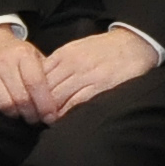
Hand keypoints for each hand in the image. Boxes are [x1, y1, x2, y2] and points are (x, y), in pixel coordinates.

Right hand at [0, 30, 50, 119]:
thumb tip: (60, 99)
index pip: (36, 83)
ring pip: (4, 103)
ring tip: (22, 115)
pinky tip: (4, 109)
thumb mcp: (32, 55)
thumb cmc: (12, 53)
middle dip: (31, 113)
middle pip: (21, 97)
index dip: (45, 104)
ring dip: (15, 114)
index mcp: (22, 54)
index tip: (50, 117)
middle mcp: (3, 61)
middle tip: (36, 119)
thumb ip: (45, 73)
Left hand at [35, 27, 159, 117]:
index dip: (31, 92)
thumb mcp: (78, 49)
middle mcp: (72, 64)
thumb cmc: (105, 49)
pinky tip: (63, 120)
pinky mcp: (100, 86)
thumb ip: (60, 63)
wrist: (134, 43)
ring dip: (49, 112)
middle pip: (44, 89)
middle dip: (37, 105)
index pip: (38, 76)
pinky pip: (75, 104)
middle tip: (34, 117)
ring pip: (56, 98)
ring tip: (46, 122)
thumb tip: (41, 82)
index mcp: (65, 54)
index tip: (30, 104)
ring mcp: (86, 75)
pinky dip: (66, 114)